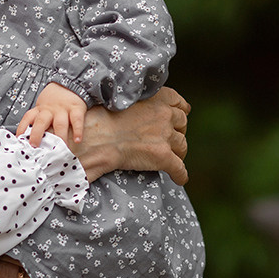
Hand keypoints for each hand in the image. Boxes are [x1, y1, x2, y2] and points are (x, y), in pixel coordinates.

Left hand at [17, 83, 87, 146]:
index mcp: (39, 110)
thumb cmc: (54, 100)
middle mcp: (49, 110)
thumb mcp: (42, 107)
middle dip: (37, 134)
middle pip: (41, 122)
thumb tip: (29, 139)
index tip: (19, 140)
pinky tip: (77, 140)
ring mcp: (63, 110)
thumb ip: (38, 120)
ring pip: (60, 124)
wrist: (71, 82)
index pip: (27, 118)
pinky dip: (78, 130)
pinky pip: (77, 120)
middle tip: (35, 146)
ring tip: (59, 148)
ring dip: (59, 137)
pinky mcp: (76, 109)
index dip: (21, 128)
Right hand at [72, 87, 189, 183]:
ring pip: (182, 145)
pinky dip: (180, 174)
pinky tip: (178, 178)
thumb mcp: (123, 101)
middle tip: (170, 140)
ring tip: (172, 159)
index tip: (181, 114)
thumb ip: (140, 103)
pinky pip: (179, 168)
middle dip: (178, 131)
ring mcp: (166, 136)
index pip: (177, 101)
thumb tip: (143, 112)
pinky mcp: (164, 156)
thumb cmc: (101, 120)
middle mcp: (165, 114)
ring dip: (178, 152)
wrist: (96, 139)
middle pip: (182, 123)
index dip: (180, 110)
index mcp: (156, 98)